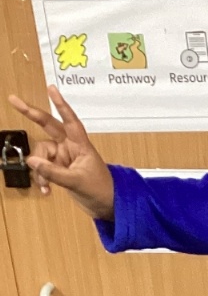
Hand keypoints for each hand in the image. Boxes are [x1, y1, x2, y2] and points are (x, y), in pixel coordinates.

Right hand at [7, 88, 114, 219]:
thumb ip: (54, 172)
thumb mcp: (77, 182)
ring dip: (40, 170)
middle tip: (14, 100)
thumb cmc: (101, 190)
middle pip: (48, 125)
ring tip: (45, 184)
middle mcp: (70, 147)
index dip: (61, 104)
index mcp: (81, 145)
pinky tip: (46, 189)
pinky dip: (41, 178)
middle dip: (31, 114)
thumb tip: (33, 161)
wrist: (106, 206)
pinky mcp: (58, 168)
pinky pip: (42, 167)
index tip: (52, 89)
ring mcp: (63, 156)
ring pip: (41, 154)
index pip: (70, 120)